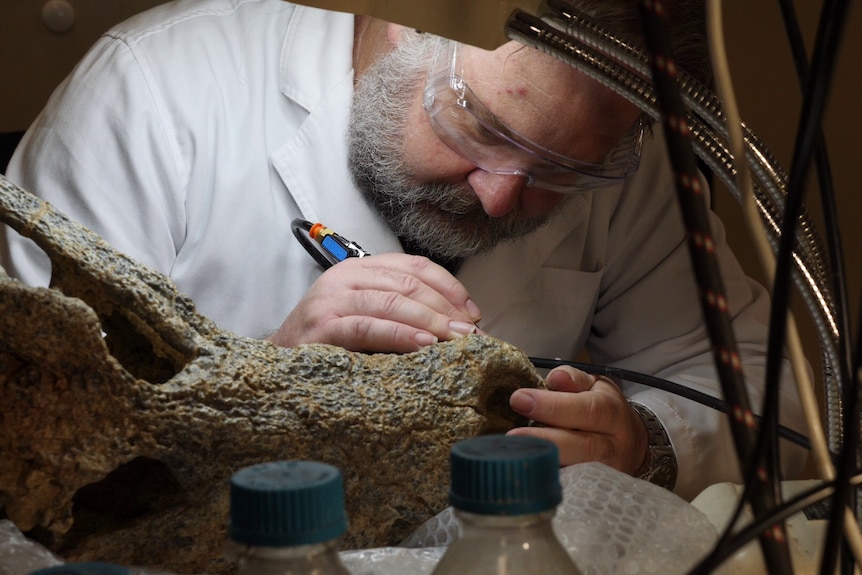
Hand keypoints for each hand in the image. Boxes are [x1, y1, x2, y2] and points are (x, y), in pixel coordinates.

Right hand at [267, 253, 482, 351]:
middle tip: (472, 333)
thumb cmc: (329, 342)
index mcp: (360, 268)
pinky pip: (369, 327)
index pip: (414, 266)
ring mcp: (332, 300)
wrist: (278, 363)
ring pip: (392, 302)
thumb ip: (402, 310)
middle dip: (446, 309)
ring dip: (431, 322)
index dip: (449, 287)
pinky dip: (400, 335)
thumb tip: (458, 324)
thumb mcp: (367, 315)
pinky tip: (424, 346)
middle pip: (408, 284)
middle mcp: (345, 276)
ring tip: (457, 340)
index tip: (473, 312)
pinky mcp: (322, 327)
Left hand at [507, 365, 647, 475]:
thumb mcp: (594, 386)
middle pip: (584, 446)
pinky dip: (548, 482)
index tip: (520, 399)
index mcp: (613, 413)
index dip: (554, 406)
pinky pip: (571, 489)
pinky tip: (526, 476)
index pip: (588, 409)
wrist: (629, 444)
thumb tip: (556, 378)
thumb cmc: (602, 409)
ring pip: (578, 472)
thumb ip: (573, 380)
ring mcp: (606, 473)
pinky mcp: (593, 490)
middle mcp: (613, 446)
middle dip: (546, 440)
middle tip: (512, 435)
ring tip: (515, 456)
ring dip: (545, 464)